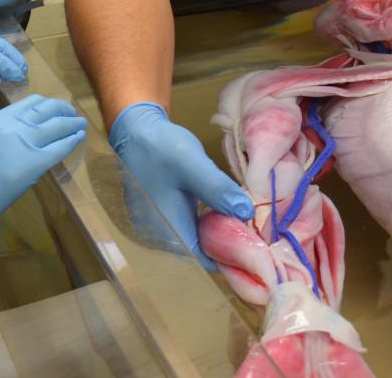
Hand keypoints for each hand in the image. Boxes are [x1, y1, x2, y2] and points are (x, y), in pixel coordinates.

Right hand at [109, 102, 252, 270]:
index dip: (230, 256)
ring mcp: (159, 228)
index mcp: (167, 233)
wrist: (136, 131)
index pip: (204, 259)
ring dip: (218, 231)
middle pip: (200, 251)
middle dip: (227, 243)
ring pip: (196, 239)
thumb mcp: (194, 166)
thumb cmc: (162, 148)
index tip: (255, 244)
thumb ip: (218, 190)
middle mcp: (160, 238)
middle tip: (255, 230)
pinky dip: (207, 222)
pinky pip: (188, 227)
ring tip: (244, 220)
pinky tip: (223, 209)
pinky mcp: (162, 216)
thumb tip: (247, 213)